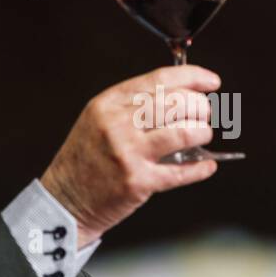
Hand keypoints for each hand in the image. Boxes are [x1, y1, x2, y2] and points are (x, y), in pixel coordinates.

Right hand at [41, 65, 220, 245]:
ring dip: (202, 133)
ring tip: (203, 136)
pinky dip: (200, 168)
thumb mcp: (99, 120)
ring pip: (184, 133)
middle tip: (205, 114)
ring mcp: (128, 153)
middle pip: (176, 104)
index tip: (211, 81)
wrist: (64, 199)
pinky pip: (181, 172)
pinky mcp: (138, 181)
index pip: (159, 80)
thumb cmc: (86, 159)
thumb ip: (133, 106)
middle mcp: (118, 124)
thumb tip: (181, 97)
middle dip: (200, 107)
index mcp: (109, 103)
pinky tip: (206, 166)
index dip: (192, 77)